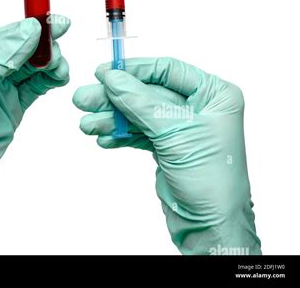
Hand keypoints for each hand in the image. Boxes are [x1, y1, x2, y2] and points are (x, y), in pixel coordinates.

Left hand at [0, 15, 69, 254]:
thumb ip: (1, 56)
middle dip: (42, 46)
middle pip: (21, 46)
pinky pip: (37, 84)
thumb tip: (30, 30)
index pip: (3, 33)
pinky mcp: (13, 103)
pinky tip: (59, 77)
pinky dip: (50, 79)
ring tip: (58, 69)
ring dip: (49, 62)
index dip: (29, 27)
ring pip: (32, 65)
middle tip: (56, 52)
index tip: (53, 24)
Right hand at [73, 57, 260, 254]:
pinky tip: (103, 138)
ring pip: (139, 113)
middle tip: (85, 99)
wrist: (211, 228)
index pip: (168, 70)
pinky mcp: (167, 146)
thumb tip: (113, 78)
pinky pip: (138, 132)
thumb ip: (141, 102)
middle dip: (115, 97)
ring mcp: (182, 127)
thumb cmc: (212, 181)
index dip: (134, 70)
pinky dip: (120, 135)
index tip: (105, 73)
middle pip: (147, 92)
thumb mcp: (175, 133)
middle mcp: (199, 107)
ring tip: (88, 125)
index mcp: (214, 95)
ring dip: (111, 118)